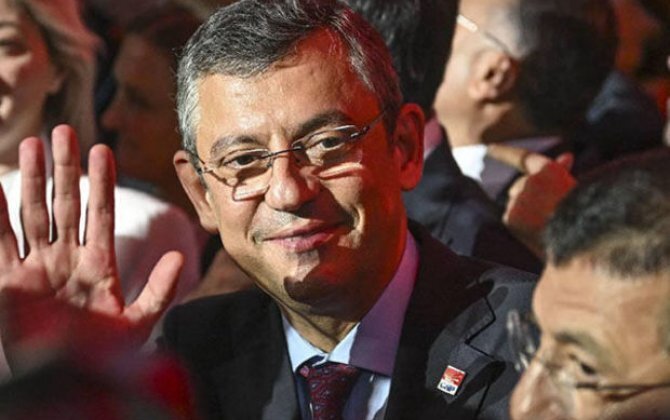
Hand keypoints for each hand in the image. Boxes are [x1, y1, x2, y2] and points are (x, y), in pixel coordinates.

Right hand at [0, 125, 182, 372]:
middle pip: (64, 203)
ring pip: (33, 213)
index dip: (101, 182)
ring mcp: (36, 267)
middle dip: (64, 168)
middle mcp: (66, 258)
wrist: (67, 383)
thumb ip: (159, 291)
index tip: (103, 149)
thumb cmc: (103, 357)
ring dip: (32, 179)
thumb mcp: (137, 324)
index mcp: (97, 264)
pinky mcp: (9, 282)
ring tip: (33, 143)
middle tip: (65, 131)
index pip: (99, 212)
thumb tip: (180, 257)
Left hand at [487, 144, 575, 257]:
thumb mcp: (574, 191)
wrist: (576, 248)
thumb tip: (568, 155)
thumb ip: (564, 173)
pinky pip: (510, 219)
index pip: (523, 158)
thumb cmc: (583, 220)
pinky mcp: (510, 217)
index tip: (489, 149)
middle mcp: (530, 181)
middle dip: (528, 195)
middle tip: (548, 211)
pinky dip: (519, 226)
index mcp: (550, 171)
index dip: (505, 152)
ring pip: (515, 203)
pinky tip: (535, 233)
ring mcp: (518, 199)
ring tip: (546, 225)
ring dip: (525, 212)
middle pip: (519, 186)